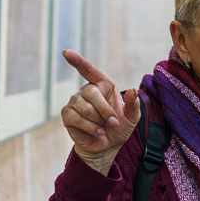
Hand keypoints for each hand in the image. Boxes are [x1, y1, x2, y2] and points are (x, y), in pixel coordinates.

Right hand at [60, 50, 141, 175]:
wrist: (107, 147)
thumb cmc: (119, 128)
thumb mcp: (132, 117)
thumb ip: (133, 104)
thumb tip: (132, 90)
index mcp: (103, 85)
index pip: (89, 70)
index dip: (78, 61)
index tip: (66, 53)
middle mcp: (87, 90)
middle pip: (91, 93)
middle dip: (105, 111)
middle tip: (112, 123)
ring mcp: (75, 102)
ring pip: (84, 107)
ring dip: (98, 121)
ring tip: (103, 128)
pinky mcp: (67, 114)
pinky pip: (76, 118)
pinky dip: (90, 127)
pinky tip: (96, 132)